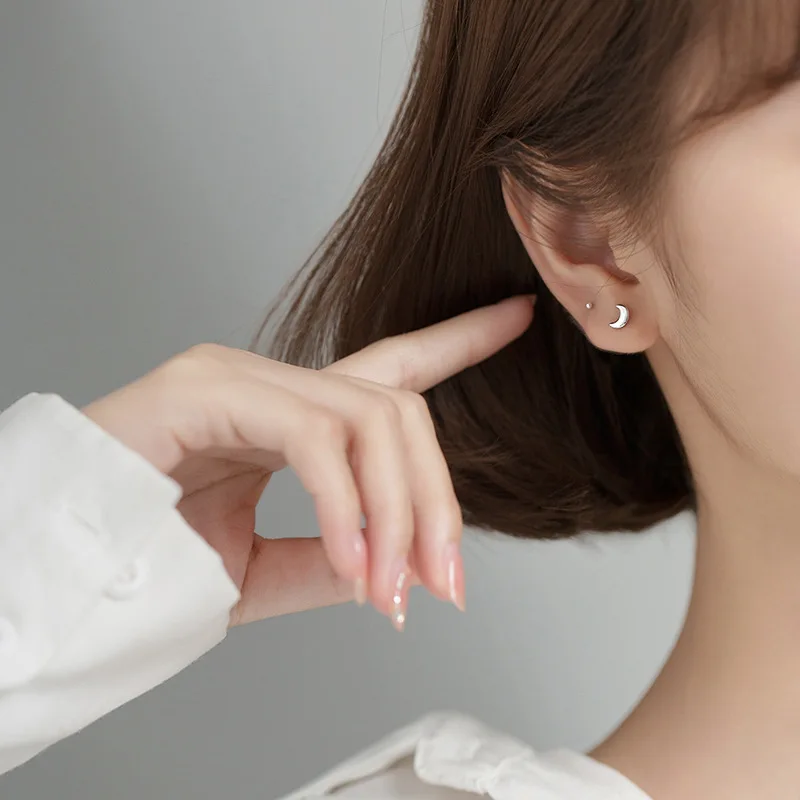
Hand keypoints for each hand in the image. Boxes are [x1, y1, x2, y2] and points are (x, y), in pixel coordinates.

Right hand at [82, 296, 534, 627]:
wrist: (60, 579)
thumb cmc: (149, 568)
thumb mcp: (263, 572)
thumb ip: (334, 556)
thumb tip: (397, 564)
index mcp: (290, 418)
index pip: (389, 369)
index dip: (459, 339)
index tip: (516, 315)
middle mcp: (270, 384)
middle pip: (398, 412)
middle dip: (437, 499)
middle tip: (446, 584)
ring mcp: (238, 377)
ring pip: (369, 420)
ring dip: (398, 515)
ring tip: (396, 592)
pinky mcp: (207, 389)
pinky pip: (313, 437)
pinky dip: (347, 507)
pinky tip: (357, 565)